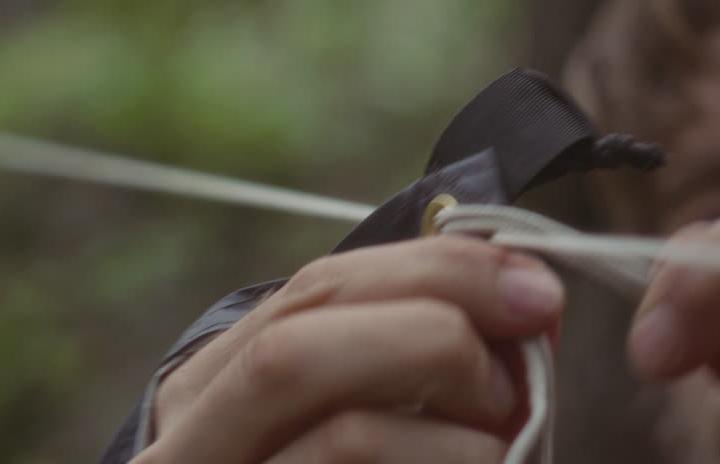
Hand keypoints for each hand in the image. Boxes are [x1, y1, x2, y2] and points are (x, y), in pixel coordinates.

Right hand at [130, 236, 565, 463]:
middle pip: (302, 341)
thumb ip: (403, 367)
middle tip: (522, 377)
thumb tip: (520, 304)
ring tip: (508, 446)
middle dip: (439, 332)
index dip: (433, 272)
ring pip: (340, 433)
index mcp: (210, 389)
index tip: (534, 290)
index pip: (315, 290)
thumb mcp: (359, 426)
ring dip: (458, 432)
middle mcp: (185, 446)